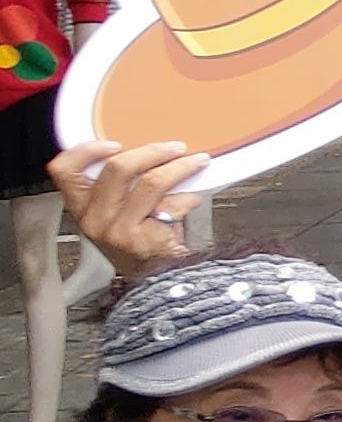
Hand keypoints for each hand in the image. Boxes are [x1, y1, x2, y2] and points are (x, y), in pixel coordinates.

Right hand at [55, 140, 206, 281]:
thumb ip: (120, 185)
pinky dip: (188, 198)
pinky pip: (171, 206)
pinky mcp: (142, 240)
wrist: (156, 279)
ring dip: (180, 168)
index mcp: (82, 207)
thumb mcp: (118, 211)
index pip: (65, 171)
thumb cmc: (139, 239)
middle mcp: (94, 219)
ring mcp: (117, 231)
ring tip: (197, 162)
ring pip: (151, 182)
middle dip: (153, 151)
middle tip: (175, 148)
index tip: (114, 143)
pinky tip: (193, 199)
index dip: (86, 151)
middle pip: (118, 168)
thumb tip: (149, 150)